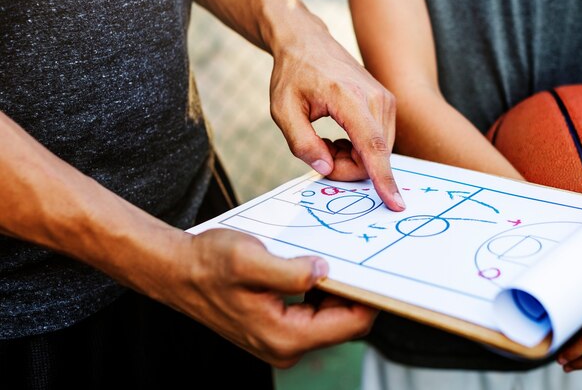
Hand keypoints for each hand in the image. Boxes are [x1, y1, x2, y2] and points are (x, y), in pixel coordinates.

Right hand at [168, 228, 376, 367]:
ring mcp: (282, 340)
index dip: (370, 298)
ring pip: (331, 317)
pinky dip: (321, 292)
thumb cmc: (209, 264)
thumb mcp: (250, 259)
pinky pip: (314, 313)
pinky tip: (315, 268)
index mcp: (285, 336)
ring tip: (336, 259)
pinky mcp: (277, 328)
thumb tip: (325, 272)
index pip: (350, 325)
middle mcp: (286, 346)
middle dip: (355, 292)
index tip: (380, 272)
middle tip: (360, 258)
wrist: (177, 272)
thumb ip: (290, 271)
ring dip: (337, 290)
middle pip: (344, 323)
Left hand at [268, 17, 404, 210]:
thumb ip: (302, 143)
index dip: (383, 178)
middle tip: (319, 151)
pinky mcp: (388, 104)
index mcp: (349, 97)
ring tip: (327, 140)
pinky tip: (340, 135)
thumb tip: (325, 168)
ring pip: (378, 153)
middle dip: (346, 167)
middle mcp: (376, 98)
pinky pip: (380, 143)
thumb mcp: (282, 110)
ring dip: (352, 159)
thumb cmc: (293, 74)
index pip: (372, 145)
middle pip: (374, 156)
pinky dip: (359, 149)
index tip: (395, 203)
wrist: (308, 42)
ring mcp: (386, 100)